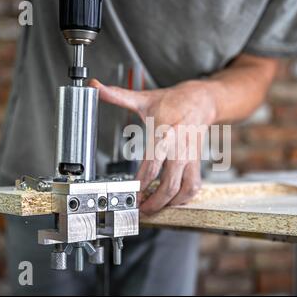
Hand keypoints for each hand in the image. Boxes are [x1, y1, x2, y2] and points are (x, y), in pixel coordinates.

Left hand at [89, 79, 217, 214]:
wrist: (201, 101)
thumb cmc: (172, 102)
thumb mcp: (144, 99)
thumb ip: (117, 95)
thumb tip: (95, 87)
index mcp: (164, 134)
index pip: (151, 166)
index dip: (141, 185)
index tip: (132, 195)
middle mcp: (179, 149)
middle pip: (169, 184)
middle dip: (154, 202)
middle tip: (140, 209)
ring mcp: (190, 158)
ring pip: (184, 189)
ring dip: (169, 204)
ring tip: (154, 209)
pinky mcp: (196, 163)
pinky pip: (194, 186)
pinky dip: (184, 198)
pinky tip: (173, 201)